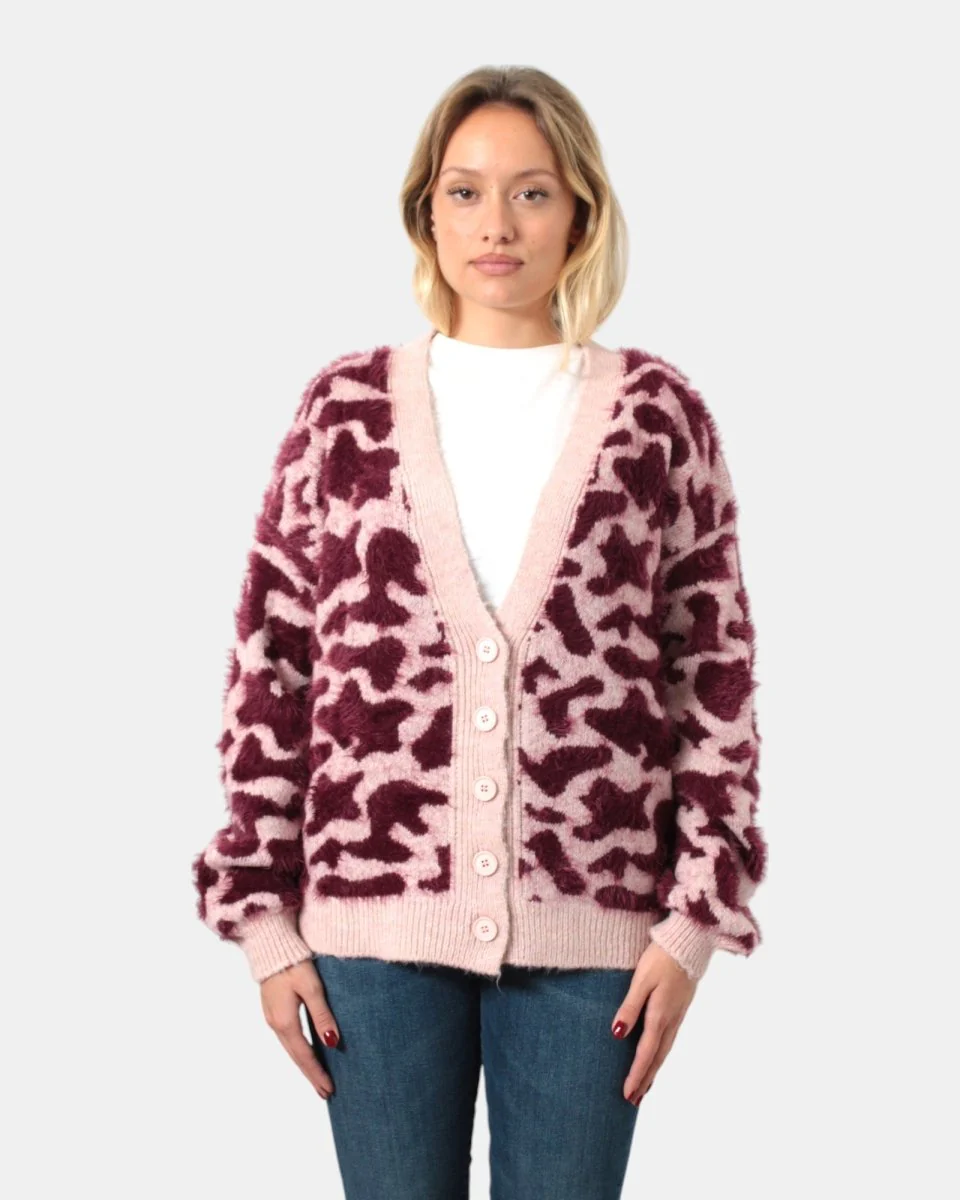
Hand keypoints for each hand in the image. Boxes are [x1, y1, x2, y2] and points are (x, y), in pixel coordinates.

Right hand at [260, 959, 341, 1099]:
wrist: (270, 945)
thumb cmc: (293, 962)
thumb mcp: (312, 988)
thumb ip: (322, 1016)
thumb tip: (332, 1043)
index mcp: (285, 1022)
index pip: (304, 1056)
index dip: (317, 1074)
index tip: (329, 1090)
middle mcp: (276, 1024)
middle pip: (296, 1056)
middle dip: (311, 1074)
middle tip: (326, 1092)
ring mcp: (272, 1017)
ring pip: (291, 1048)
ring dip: (304, 1063)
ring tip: (318, 1077)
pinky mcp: (273, 1009)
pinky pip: (287, 1037)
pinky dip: (298, 1050)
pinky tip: (306, 1052)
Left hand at [611, 941, 697, 1105]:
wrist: (689, 942)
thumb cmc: (661, 958)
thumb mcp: (641, 980)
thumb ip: (629, 1007)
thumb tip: (617, 1035)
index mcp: (660, 1015)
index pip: (646, 1053)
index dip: (636, 1075)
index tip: (626, 1095)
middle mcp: (671, 1020)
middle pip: (657, 1058)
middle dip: (645, 1080)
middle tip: (633, 1101)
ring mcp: (678, 1015)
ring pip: (664, 1051)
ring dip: (654, 1070)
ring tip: (644, 1088)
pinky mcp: (680, 1008)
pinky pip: (669, 1040)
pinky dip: (661, 1055)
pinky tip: (657, 1056)